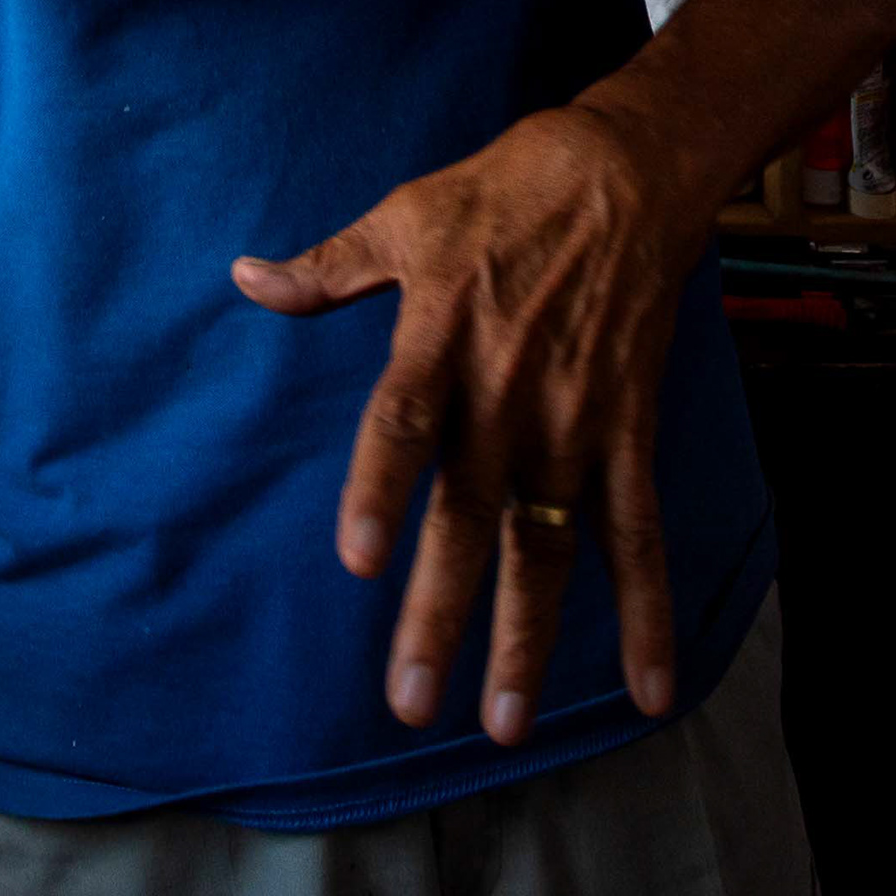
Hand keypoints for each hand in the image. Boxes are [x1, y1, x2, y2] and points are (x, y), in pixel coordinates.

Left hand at [231, 99, 710, 745]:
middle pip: (470, 516)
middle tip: (411, 701)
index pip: (404, 424)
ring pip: (550, 548)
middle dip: (441, 613)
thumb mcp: (404, 213)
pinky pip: (641, 533)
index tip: (360, 560)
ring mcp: (576, 421)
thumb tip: (246, 278)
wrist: (625, 172)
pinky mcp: (630, 431)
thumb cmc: (501, 191)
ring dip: (528, 640)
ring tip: (505, 723)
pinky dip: (649, 613)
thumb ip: (329, 267)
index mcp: (442, 338)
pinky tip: (649, 689)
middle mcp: (509, 393)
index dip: (382, 489)